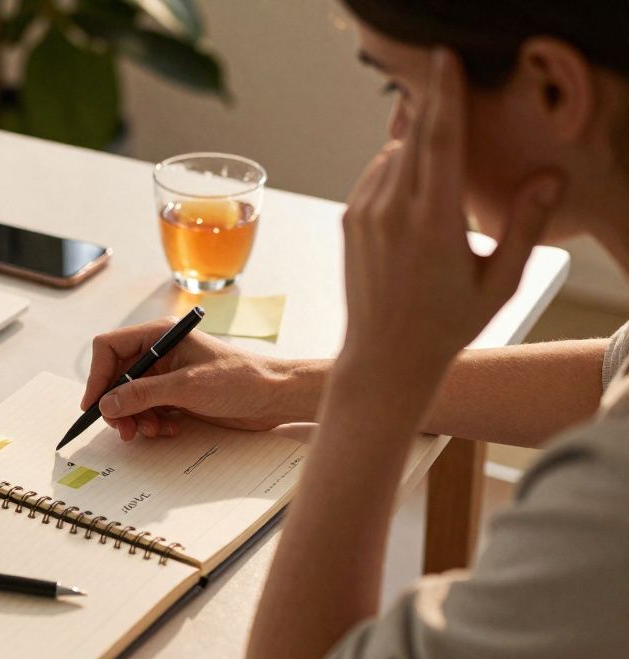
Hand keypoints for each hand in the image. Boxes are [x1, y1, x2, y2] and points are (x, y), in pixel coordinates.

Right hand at [81, 318, 314, 440]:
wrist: (275, 397)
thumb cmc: (240, 380)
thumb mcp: (187, 387)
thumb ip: (143, 394)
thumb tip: (106, 404)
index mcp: (160, 336)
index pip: (110, 348)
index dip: (97, 376)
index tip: (95, 405)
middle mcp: (160, 352)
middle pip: (117, 377)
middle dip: (118, 405)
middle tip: (125, 430)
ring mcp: (168, 375)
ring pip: (131, 398)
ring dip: (136, 418)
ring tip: (153, 431)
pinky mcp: (177, 394)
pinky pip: (149, 409)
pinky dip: (153, 422)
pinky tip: (170, 429)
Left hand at [340, 49, 562, 378]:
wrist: (385, 356)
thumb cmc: (447, 324)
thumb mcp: (500, 282)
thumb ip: (523, 226)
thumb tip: (549, 178)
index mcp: (432, 223)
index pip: (439, 143)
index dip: (445, 96)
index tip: (447, 62)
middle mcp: (391, 212)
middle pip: (414, 138)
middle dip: (433, 103)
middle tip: (445, 73)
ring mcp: (364, 214)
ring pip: (393, 155)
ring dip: (416, 145)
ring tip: (440, 159)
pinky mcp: (349, 220)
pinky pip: (376, 174)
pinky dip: (397, 168)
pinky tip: (417, 188)